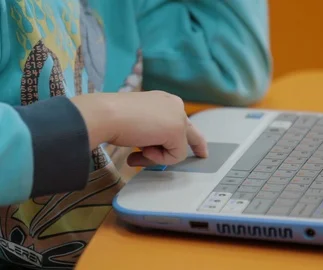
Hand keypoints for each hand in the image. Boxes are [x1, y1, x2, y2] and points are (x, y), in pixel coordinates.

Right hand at [71, 91, 207, 165]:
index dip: (187, 134)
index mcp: (164, 100)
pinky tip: (143, 149)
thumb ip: (152, 131)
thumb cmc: (113, 118)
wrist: (106, 114)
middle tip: (203, 154)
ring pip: (178, 148)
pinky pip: (175, 156)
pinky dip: (159, 159)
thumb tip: (154, 148)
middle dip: (197, 145)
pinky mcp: (178, 130)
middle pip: (190, 132)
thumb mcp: (138, 122)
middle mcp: (175, 105)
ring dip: (157, 156)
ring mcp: (178, 117)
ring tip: (136, 154)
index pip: (180, 119)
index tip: (196, 144)